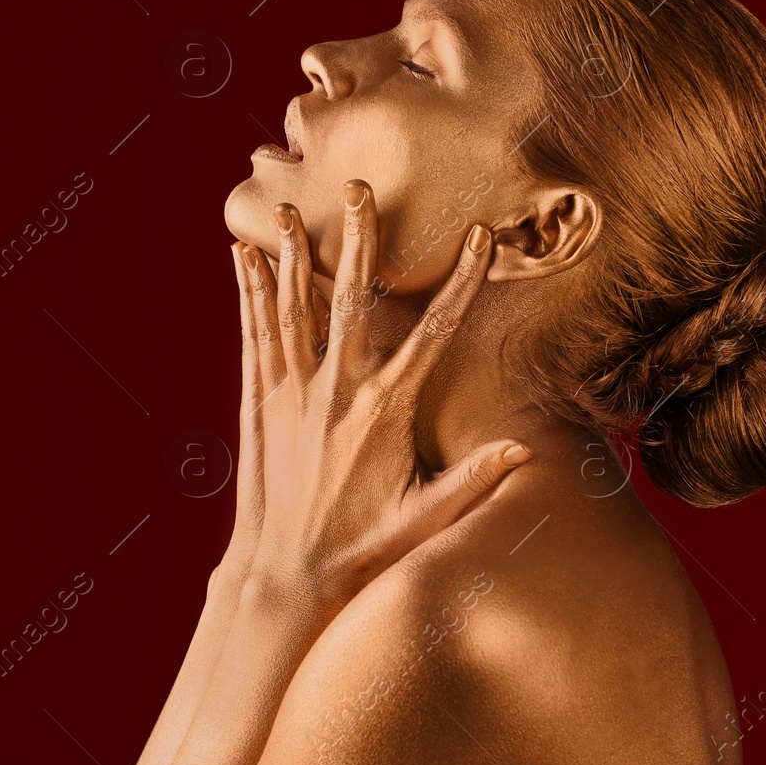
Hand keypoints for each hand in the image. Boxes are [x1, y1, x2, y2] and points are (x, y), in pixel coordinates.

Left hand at [226, 179, 532, 610]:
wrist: (286, 576)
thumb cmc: (363, 549)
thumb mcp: (426, 517)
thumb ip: (473, 479)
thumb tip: (523, 450)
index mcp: (385, 410)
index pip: (434, 330)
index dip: (461, 280)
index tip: (479, 236)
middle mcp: (337, 391)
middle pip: (350, 298)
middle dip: (357, 238)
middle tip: (356, 188)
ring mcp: (293, 393)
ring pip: (292, 308)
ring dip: (291, 256)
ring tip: (288, 210)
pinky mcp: (261, 402)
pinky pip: (255, 335)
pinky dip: (249, 294)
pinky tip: (241, 260)